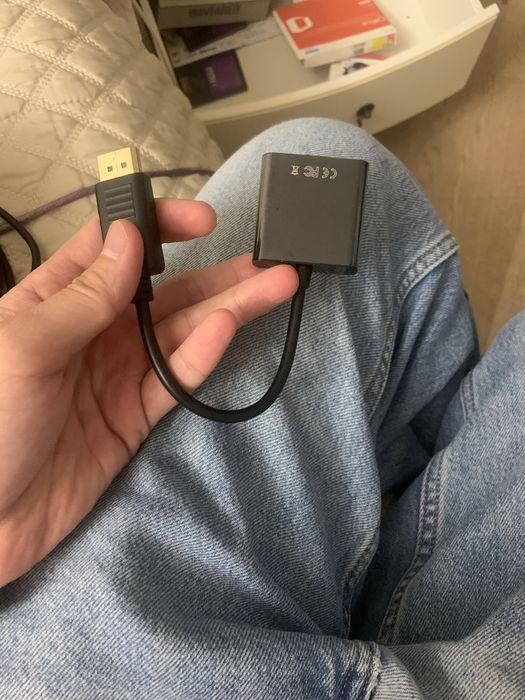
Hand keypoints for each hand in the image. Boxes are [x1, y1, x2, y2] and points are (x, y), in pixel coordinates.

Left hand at [0, 200, 297, 586]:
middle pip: (165, 292)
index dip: (159, 226)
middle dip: (215, 274)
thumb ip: (82, 297)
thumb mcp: (24, 347)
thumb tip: (128, 238)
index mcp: (57, 300)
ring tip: (274, 287)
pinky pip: (174, 381)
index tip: (202, 220)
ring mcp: (118, 374)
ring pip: (181, 333)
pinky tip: (229, 331)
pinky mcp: (134, 416)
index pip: (114, 247)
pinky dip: (202, 357)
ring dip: (228, 310)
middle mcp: (94, 330)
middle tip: (267, 261)